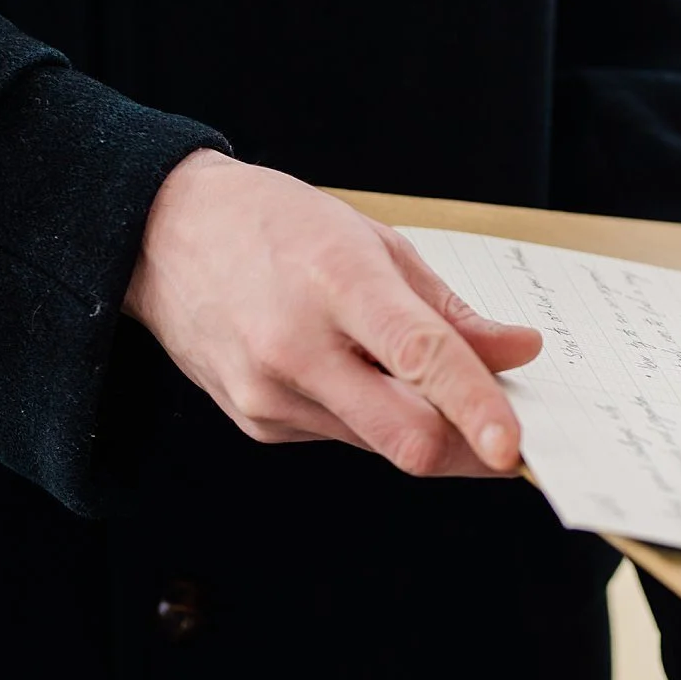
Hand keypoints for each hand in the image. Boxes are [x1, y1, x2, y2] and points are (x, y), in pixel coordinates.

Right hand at [123, 150, 542, 475]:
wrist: (161, 236)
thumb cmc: (277, 227)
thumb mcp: (375, 242)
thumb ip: (450, 310)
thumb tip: (519, 352)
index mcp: (338, 283)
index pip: (422, 359)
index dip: (476, 408)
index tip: (514, 447)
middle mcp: (297, 348)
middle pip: (406, 437)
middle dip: (469, 452)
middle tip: (508, 442)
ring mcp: (270, 395)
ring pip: (381, 446)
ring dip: (424, 431)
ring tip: (434, 392)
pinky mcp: (257, 424)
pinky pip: (344, 438)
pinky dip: (374, 420)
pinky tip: (359, 378)